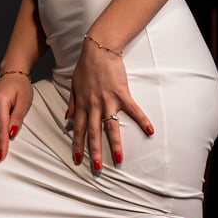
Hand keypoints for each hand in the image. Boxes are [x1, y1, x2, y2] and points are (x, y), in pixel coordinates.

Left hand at [66, 38, 153, 171]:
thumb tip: (67, 118)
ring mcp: (108, 100)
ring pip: (111, 126)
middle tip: (97, 168)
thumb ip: (72, 102)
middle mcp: (94, 105)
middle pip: (94, 133)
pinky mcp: (122, 93)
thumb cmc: (86, 66)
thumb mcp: (74, 84)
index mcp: (82, 104)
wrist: (99, 49)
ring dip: (115, 144)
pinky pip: (133, 110)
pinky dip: (142, 120)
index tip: (78, 160)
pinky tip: (150, 131)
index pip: (78, 129)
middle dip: (95, 152)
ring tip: (119, 159)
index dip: (78, 145)